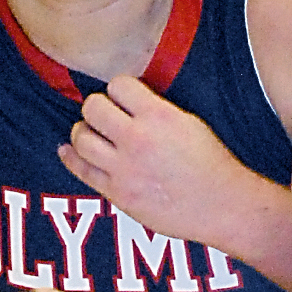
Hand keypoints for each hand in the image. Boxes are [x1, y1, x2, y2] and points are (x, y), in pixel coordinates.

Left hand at [59, 76, 258, 247]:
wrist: (223, 207)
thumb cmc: (211, 165)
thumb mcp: (190, 123)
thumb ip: (156, 110)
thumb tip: (128, 102)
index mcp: (159, 117)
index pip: (118, 85)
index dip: (119, 90)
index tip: (124, 99)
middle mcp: (137, 139)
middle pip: (93, 107)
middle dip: (98, 108)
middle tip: (106, 118)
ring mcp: (124, 168)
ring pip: (81, 137)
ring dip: (84, 132)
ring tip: (93, 135)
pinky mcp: (118, 193)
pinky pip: (81, 169)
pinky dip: (70, 156)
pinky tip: (69, 150)